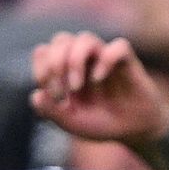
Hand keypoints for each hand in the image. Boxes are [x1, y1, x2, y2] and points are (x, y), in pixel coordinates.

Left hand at [28, 33, 168, 145]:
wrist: (133, 131)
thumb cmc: (100, 123)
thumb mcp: (71, 123)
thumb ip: (50, 112)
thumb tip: (35, 95)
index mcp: (66, 69)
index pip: (45, 51)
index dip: (41, 67)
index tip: (50, 94)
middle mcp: (84, 59)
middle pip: (61, 39)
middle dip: (55, 63)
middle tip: (60, 92)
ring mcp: (104, 58)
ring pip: (85, 38)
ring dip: (74, 60)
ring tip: (76, 87)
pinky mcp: (127, 62)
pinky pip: (118, 46)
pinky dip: (106, 60)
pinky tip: (99, 79)